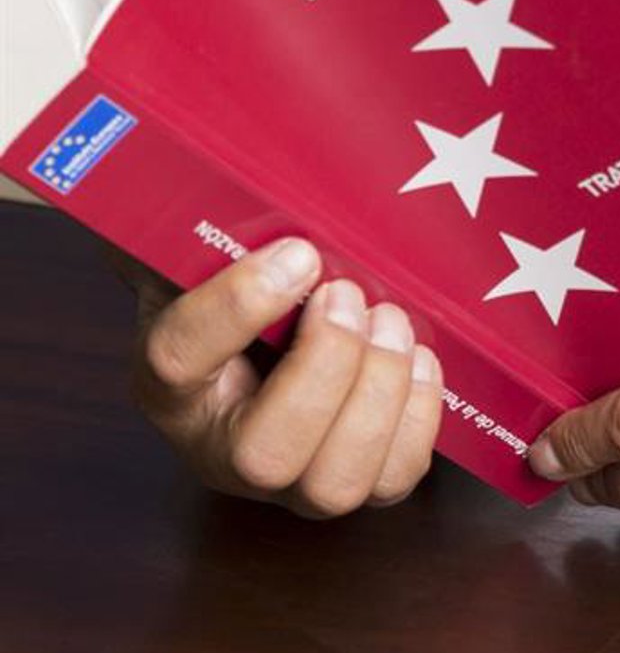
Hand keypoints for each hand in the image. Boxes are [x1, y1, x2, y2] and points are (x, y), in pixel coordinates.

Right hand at [124, 238, 441, 517]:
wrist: (279, 320)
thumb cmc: (246, 278)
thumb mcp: (211, 244)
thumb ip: (208, 216)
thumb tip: (223, 167)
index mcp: (167, 378)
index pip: (176, 359)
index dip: (236, 307)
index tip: (297, 253)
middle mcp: (218, 449)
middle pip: (263, 455)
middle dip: (326, 368)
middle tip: (351, 293)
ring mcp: (290, 481)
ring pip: (333, 485)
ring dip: (379, 394)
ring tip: (392, 320)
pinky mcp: (355, 480)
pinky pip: (394, 480)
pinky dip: (418, 418)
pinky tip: (420, 358)